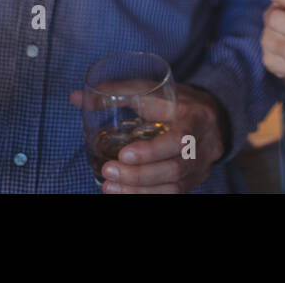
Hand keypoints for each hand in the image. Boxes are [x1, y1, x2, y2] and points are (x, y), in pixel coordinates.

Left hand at [69, 83, 224, 192]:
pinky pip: (172, 195)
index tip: (124, 154)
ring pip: (174, 187)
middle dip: (139, 174)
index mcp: (196, 118)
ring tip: (109, 186)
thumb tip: (75, 97)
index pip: (179, 139)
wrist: (209, 117)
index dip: (152, 151)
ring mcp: (200, 167)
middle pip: (175, 168)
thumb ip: (116, 92)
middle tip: (108, 171)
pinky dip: (146, 195)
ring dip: (139, 189)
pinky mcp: (192, 182)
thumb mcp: (152, 90)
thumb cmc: (175, 101)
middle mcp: (203, 146)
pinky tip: (123, 193)